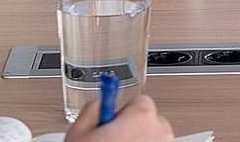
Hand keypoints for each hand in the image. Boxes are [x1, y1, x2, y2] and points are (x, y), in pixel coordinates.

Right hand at [61, 94, 175, 141]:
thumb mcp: (80, 132)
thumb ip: (94, 109)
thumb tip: (101, 104)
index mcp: (141, 118)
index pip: (140, 101)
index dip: (124, 112)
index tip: (115, 121)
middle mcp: (160, 133)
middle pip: (151, 120)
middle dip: (134, 128)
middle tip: (114, 141)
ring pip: (155, 138)